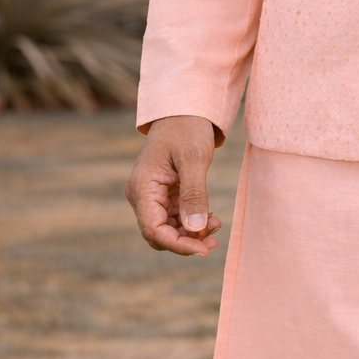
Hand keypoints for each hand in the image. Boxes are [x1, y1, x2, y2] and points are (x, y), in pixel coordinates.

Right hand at [125, 115, 221, 256]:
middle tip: (214, 241)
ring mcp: (152, 195)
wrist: (185, 108)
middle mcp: (142, 195)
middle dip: (186, 241)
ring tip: (216, 225)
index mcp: (142, 188)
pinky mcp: (164, 193)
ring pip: (168, 227)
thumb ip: (194, 194)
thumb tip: (196, 228)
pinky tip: (210, 219)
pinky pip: (174, 216)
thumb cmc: (187, 128)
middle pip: (159, 233)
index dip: (177, 244)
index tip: (202, 249)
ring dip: (191, 232)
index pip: (153, 230)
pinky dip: (192, 220)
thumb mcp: (194, 159)